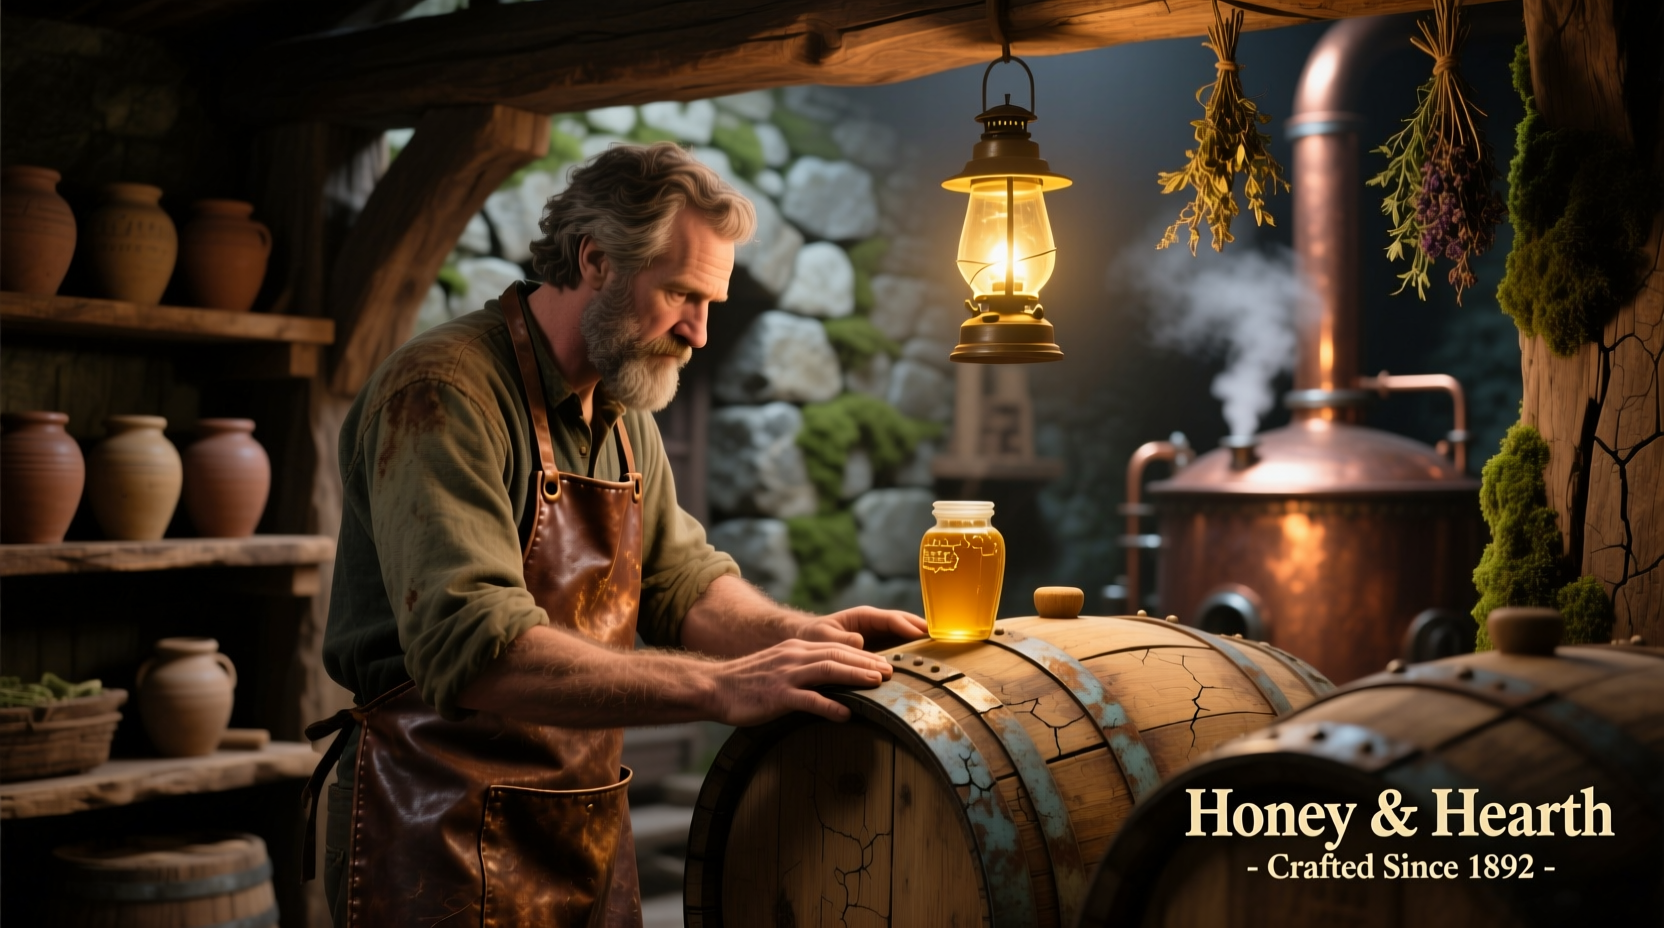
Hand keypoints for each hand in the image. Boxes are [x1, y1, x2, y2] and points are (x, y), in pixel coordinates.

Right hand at [706, 639, 895, 725]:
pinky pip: (808, 700)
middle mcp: (794, 657)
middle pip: (838, 655)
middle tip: (891, 671)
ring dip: (855, 675)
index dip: (863, 654)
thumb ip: (804, 669)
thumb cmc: (748, 682)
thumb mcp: (779, 667)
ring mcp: (786, 675)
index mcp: (796, 649)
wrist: (715, 687)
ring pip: (828, 670)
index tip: (883, 663)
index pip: (836, 647)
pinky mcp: (777, 696)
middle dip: (867, 662)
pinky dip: (829, 705)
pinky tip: (845, 713)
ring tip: (877, 683)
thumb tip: (830, 680)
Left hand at [791, 606, 928, 651]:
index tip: (922, 633)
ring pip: (905, 633)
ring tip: (940, 647)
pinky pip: (899, 645)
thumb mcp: (824, 636)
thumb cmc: (814, 636)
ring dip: (920, 638)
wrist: (807, 640)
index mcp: (863, 616)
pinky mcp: (879, 645)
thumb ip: (841, 639)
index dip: (907, 625)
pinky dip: (912, 648)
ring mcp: (879, 634)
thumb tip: (860, 642)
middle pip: (904, 623)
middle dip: (922, 628)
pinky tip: (923, 658)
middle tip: (942, 637)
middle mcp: (875, 622)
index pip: (890, 618)